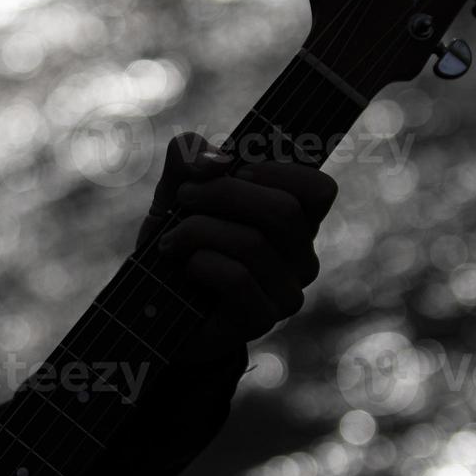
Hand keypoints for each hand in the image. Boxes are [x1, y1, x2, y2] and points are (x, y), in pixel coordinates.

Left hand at [136, 132, 336, 353]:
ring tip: (171, 238)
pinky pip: (238, 277)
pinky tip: (184, 266)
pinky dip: (201, 262)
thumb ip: (189, 157)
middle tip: (183, 195)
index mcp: (295, 222)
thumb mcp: (175, 190)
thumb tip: (218, 160)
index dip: (278, 171)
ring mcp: (286, 292)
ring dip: (198, 229)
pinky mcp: (263, 319)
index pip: (319, 189)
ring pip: (253, 243)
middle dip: (223, 193)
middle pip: (282, 210)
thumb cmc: (177, 241)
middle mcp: (301, 257)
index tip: (236, 169)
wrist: (155, 307)